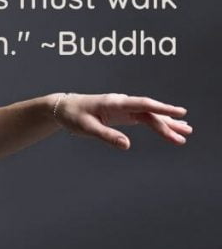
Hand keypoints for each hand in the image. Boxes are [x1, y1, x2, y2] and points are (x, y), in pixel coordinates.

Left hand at [53, 92, 190, 148]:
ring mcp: (124, 108)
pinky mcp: (122, 114)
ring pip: (149, 116)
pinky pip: (143, 118)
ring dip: (166, 124)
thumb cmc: (73, 115)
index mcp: (115, 103)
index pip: (143, 104)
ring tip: (185, 132)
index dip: (162, 108)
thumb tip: (127, 145)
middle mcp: (122, 103)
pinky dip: (157, 124)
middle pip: (150, 113)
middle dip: (168, 123)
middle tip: (185, 134)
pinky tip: (169, 128)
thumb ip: (106, 135)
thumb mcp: (87, 128)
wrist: (62, 108)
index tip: (179, 112)